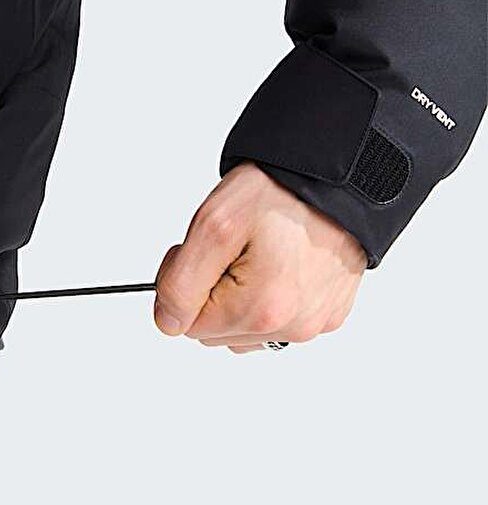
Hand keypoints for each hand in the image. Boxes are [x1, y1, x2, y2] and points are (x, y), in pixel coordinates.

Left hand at [153, 162, 365, 352]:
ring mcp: (316, 322)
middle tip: (231, 248)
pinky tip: (279, 262)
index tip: (206, 253)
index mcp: (262, 311)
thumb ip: (180, 283)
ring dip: (240, 297)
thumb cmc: (280, 192)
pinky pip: (280, 319)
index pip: (188, 326)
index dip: (186, 284)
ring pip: (246, 329)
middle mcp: (295, 327)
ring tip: (258, 253)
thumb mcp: (211, 226)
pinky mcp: (330, 313)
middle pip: (217, 331)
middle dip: (212, 292)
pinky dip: (269, 296)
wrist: (335, 174)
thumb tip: (169, 323)